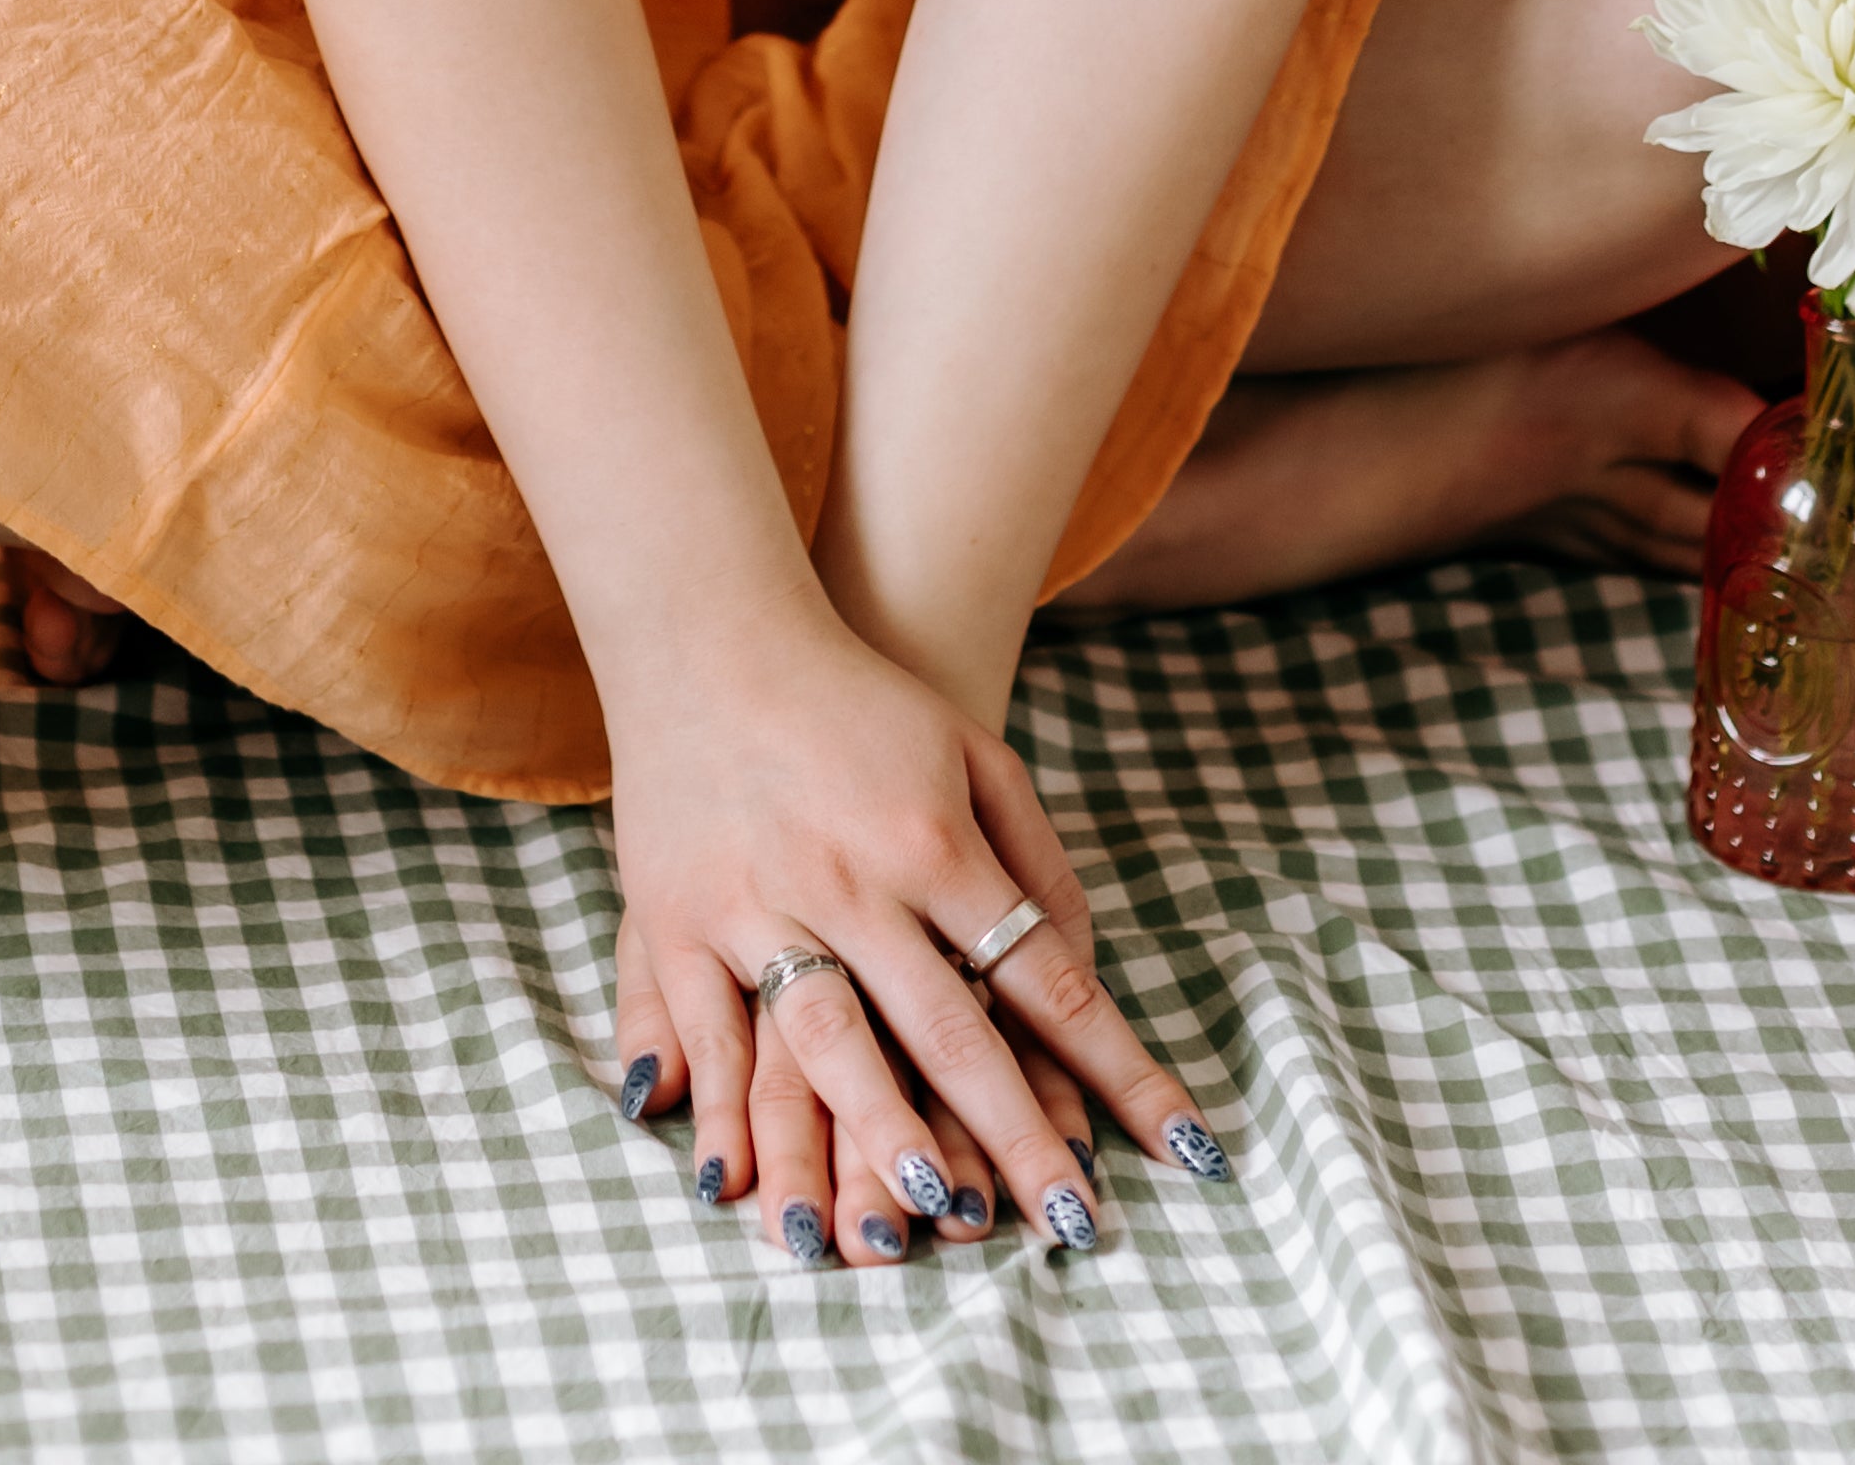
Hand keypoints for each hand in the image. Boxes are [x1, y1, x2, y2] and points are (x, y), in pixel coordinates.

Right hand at [600, 605, 1224, 1268]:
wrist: (712, 630)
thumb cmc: (859, 703)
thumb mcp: (971, 753)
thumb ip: (1034, 861)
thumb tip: (1080, 968)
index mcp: (933, 840)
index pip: (1043, 975)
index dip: (1112, 1064)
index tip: (1175, 1144)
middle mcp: (852, 879)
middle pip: (950, 1028)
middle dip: (1016, 1132)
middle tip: (1070, 1223)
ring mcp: (760, 901)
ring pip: (829, 1042)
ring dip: (883, 1131)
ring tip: (934, 1216)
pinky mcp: (680, 916)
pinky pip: (708, 1032)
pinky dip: (724, 1112)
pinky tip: (739, 1184)